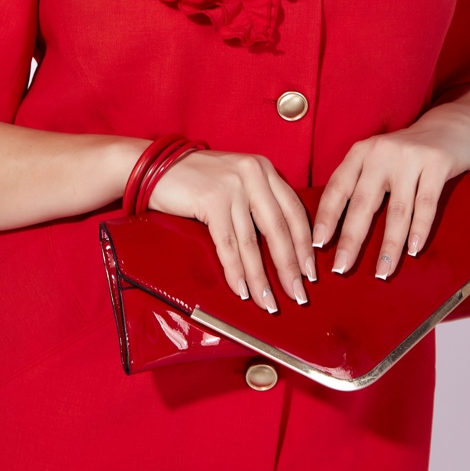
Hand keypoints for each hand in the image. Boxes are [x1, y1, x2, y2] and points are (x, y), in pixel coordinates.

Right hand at [148, 150, 315, 311]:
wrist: (158, 167)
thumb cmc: (197, 179)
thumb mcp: (237, 181)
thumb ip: (259, 201)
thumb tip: (284, 245)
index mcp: (264, 169)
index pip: (294, 211)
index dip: (304, 246)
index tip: (311, 273)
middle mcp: (254, 173)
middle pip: (279, 229)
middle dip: (290, 267)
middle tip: (299, 295)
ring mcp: (233, 185)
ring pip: (252, 242)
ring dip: (262, 278)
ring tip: (269, 303)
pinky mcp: (212, 199)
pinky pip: (228, 244)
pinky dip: (236, 271)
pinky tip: (242, 291)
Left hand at [312, 109, 469, 279]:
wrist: (449, 128)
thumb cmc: (406, 155)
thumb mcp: (377, 161)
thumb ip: (360, 184)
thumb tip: (335, 230)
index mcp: (361, 152)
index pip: (338, 188)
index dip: (326, 217)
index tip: (317, 244)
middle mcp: (381, 153)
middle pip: (363, 203)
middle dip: (351, 239)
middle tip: (341, 268)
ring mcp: (410, 157)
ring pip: (397, 210)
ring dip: (388, 246)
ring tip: (382, 273)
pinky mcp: (436, 163)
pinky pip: (426, 203)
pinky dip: (420, 229)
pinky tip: (414, 251)